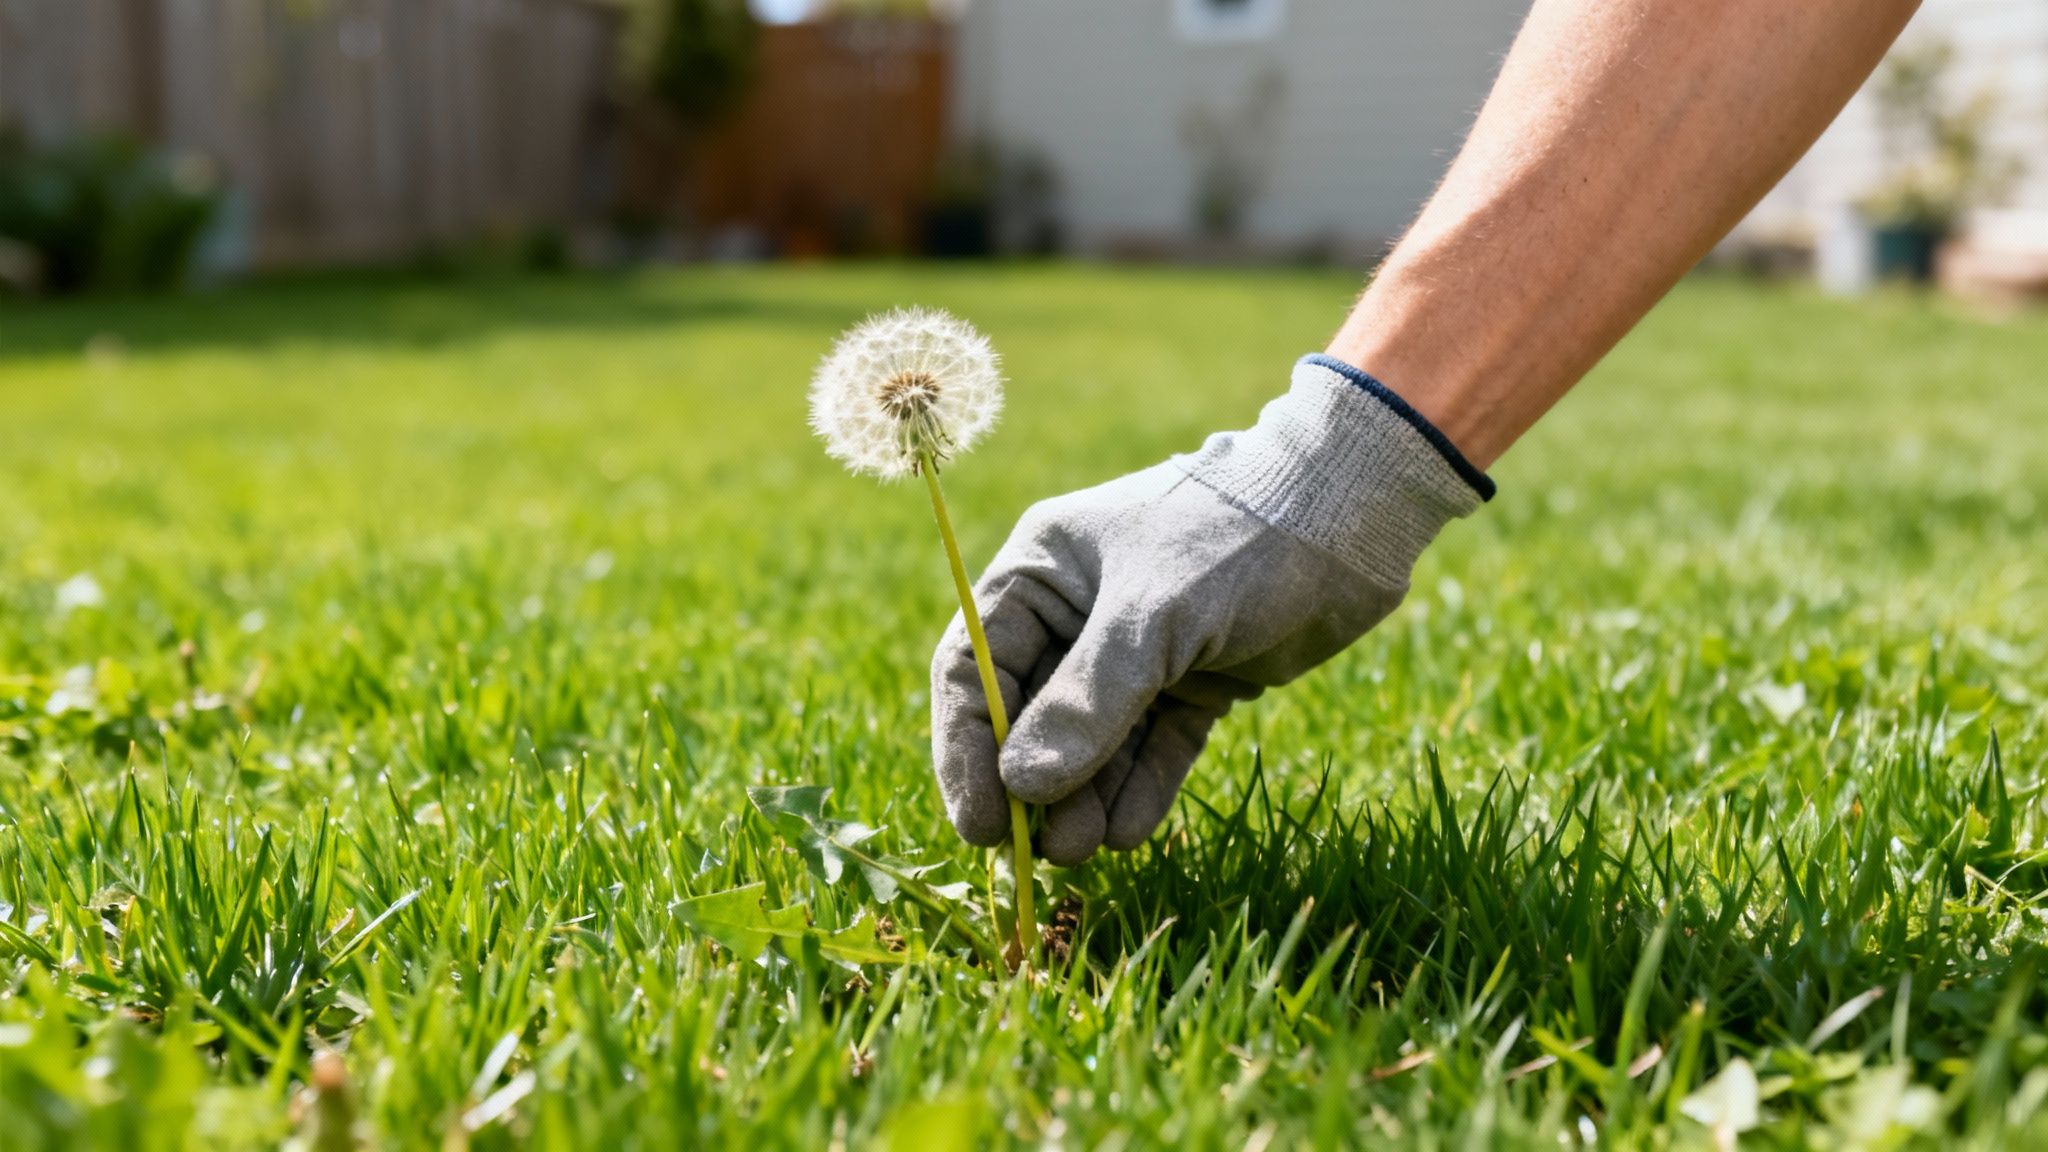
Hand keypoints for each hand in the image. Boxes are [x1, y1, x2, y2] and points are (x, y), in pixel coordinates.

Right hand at [930, 355, 1492, 864]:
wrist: (1352, 513)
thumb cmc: (1237, 539)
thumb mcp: (1154, 619)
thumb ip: (1087, 703)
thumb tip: (1022, 787)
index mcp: (1044, 570)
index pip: (974, 667)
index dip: (965, 747)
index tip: (979, 821)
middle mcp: (1079, 611)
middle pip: (1029, 714)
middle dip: (1032, 784)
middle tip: (1036, 851)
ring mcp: (1139, 649)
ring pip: (1093, 740)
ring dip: (1085, 797)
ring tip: (1086, 850)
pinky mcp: (1193, 679)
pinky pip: (1154, 744)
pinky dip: (1141, 787)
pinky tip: (1131, 831)